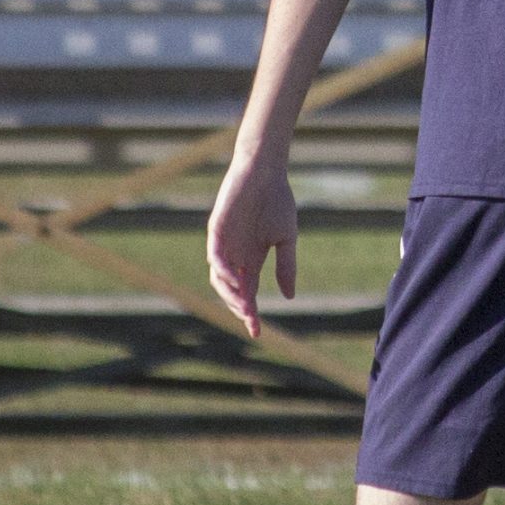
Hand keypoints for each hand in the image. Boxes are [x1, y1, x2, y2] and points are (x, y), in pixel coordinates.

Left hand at [207, 155, 298, 337]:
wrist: (266, 173)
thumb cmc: (278, 202)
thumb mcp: (287, 239)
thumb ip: (286, 267)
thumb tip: (289, 297)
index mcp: (252, 258)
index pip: (248, 292)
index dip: (251, 312)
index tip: (257, 332)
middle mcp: (236, 255)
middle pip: (232, 290)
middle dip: (240, 307)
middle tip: (251, 319)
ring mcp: (224, 243)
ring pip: (219, 277)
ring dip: (229, 293)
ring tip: (243, 304)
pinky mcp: (217, 230)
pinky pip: (215, 256)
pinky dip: (223, 270)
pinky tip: (234, 280)